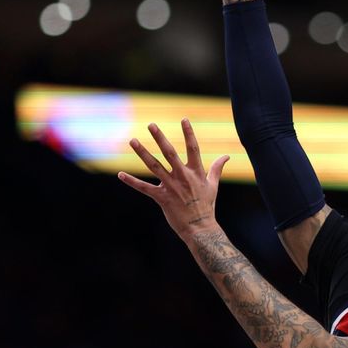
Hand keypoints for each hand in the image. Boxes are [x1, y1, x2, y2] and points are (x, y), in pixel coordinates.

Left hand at [118, 119, 229, 240]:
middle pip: (170, 153)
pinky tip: (120, 174)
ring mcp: (171, 187)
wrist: (200, 229)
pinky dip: (132, 181)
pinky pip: (144, 188)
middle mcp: (183, 177)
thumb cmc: (206, 206)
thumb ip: (216, 169)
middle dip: (160, 138)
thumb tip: (226, 156)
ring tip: (133, 140)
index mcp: (196, 172)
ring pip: (154, 166)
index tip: (184, 119)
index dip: (189, 133)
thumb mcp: (213, 186)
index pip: (193, 148)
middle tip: (151, 124)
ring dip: (143, 153)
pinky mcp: (162, 198)